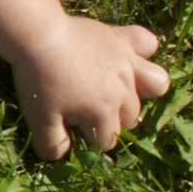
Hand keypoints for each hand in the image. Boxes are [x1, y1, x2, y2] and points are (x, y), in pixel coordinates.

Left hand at [9, 16, 170, 158]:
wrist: (38, 36)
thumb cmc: (38, 80)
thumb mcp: (39, 118)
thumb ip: (52, 143)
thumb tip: (64, 155)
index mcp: (104, 112)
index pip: (107, 140)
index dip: (90, 140)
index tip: (73, 130)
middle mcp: (124, 90)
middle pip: (129, 118)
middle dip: (111, 121)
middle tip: (86, 111)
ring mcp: (127, 64)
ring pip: (154, 86)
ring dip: (136, 94)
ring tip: (114, 93)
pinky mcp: (123, 39)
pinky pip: (148, 45)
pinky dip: (143, 53)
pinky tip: (128, 58)